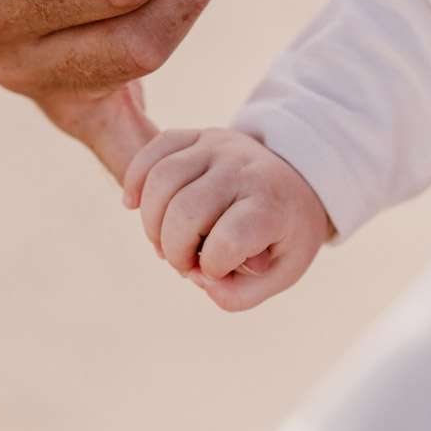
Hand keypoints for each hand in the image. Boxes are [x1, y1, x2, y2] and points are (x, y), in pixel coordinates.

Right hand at [123, 129, 330, 310]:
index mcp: (272, 205)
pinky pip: (153, 151)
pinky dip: (135, 180)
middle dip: (175, 251)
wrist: (297, 182)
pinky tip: (133, 205)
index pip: (229, 240)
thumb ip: (238, 294)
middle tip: (185, 262)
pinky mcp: (197, 136)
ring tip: (166, 241)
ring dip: (151, 224)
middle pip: (185, 211)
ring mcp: (219, 147)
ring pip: (161, 180)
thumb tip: (198, 278)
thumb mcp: (280, 274)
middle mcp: (244, 169)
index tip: (220, 271)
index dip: (213, 268)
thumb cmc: (283, 234)